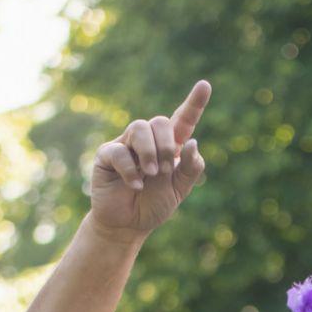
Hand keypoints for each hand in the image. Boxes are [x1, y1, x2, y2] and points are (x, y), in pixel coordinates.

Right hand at [89, 80, 210, 241]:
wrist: (128, 225)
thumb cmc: (154, 205)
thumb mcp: (179, 190)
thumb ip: (190, 169)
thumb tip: (192, 142)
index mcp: (169, 146)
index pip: (183, 120)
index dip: (194, 103)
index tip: (205, 85)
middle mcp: (148, 140)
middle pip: (160, 121)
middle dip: (166, 146)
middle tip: (164, 171)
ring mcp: (126, 145)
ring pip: (139, 127)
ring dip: (150, 152)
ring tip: (151, 174)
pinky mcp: (107, 155)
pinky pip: (119, 151)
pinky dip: (130, 169)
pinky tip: (136, 185)